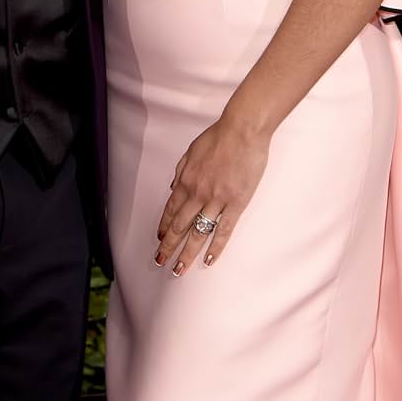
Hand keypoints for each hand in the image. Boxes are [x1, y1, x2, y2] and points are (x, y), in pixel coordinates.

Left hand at [155, 114, 270, 275]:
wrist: (242, 131)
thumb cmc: (218, 137)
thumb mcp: (191, 151)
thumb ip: (181, 171)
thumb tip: (172, 188)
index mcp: (186, 180)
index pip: (171, 210)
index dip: (164, 227)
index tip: (159, 239)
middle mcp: (197, 193)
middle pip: (180, 226)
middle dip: (168, 246)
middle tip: (160, 261)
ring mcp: (216, 200)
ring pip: (198, 233)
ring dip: (186, 253)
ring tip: (178, 270)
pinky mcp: (236, 204)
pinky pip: (223, 230)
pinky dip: (215, 248)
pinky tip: (208, 261)